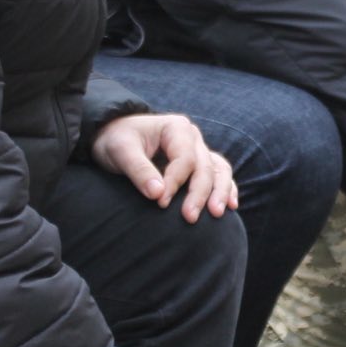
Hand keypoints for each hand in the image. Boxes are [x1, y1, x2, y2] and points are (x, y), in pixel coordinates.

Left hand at [90, 113, 236, 221]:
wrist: (114, 137)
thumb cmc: (117, 140)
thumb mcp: (120, 151)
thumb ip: (138, 170)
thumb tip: (158, 194)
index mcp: (176, 128)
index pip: (185, 158)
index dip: (175, 182)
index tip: (160, 202)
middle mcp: (192, 137)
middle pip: (204, 167)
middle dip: (199, 193)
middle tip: (189, 218)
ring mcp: (198, 150)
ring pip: (218, 170)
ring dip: (220, 192)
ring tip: (217, 213)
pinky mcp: (198, 164)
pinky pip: (219, 175)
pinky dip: (226, 189)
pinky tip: (231, 205)